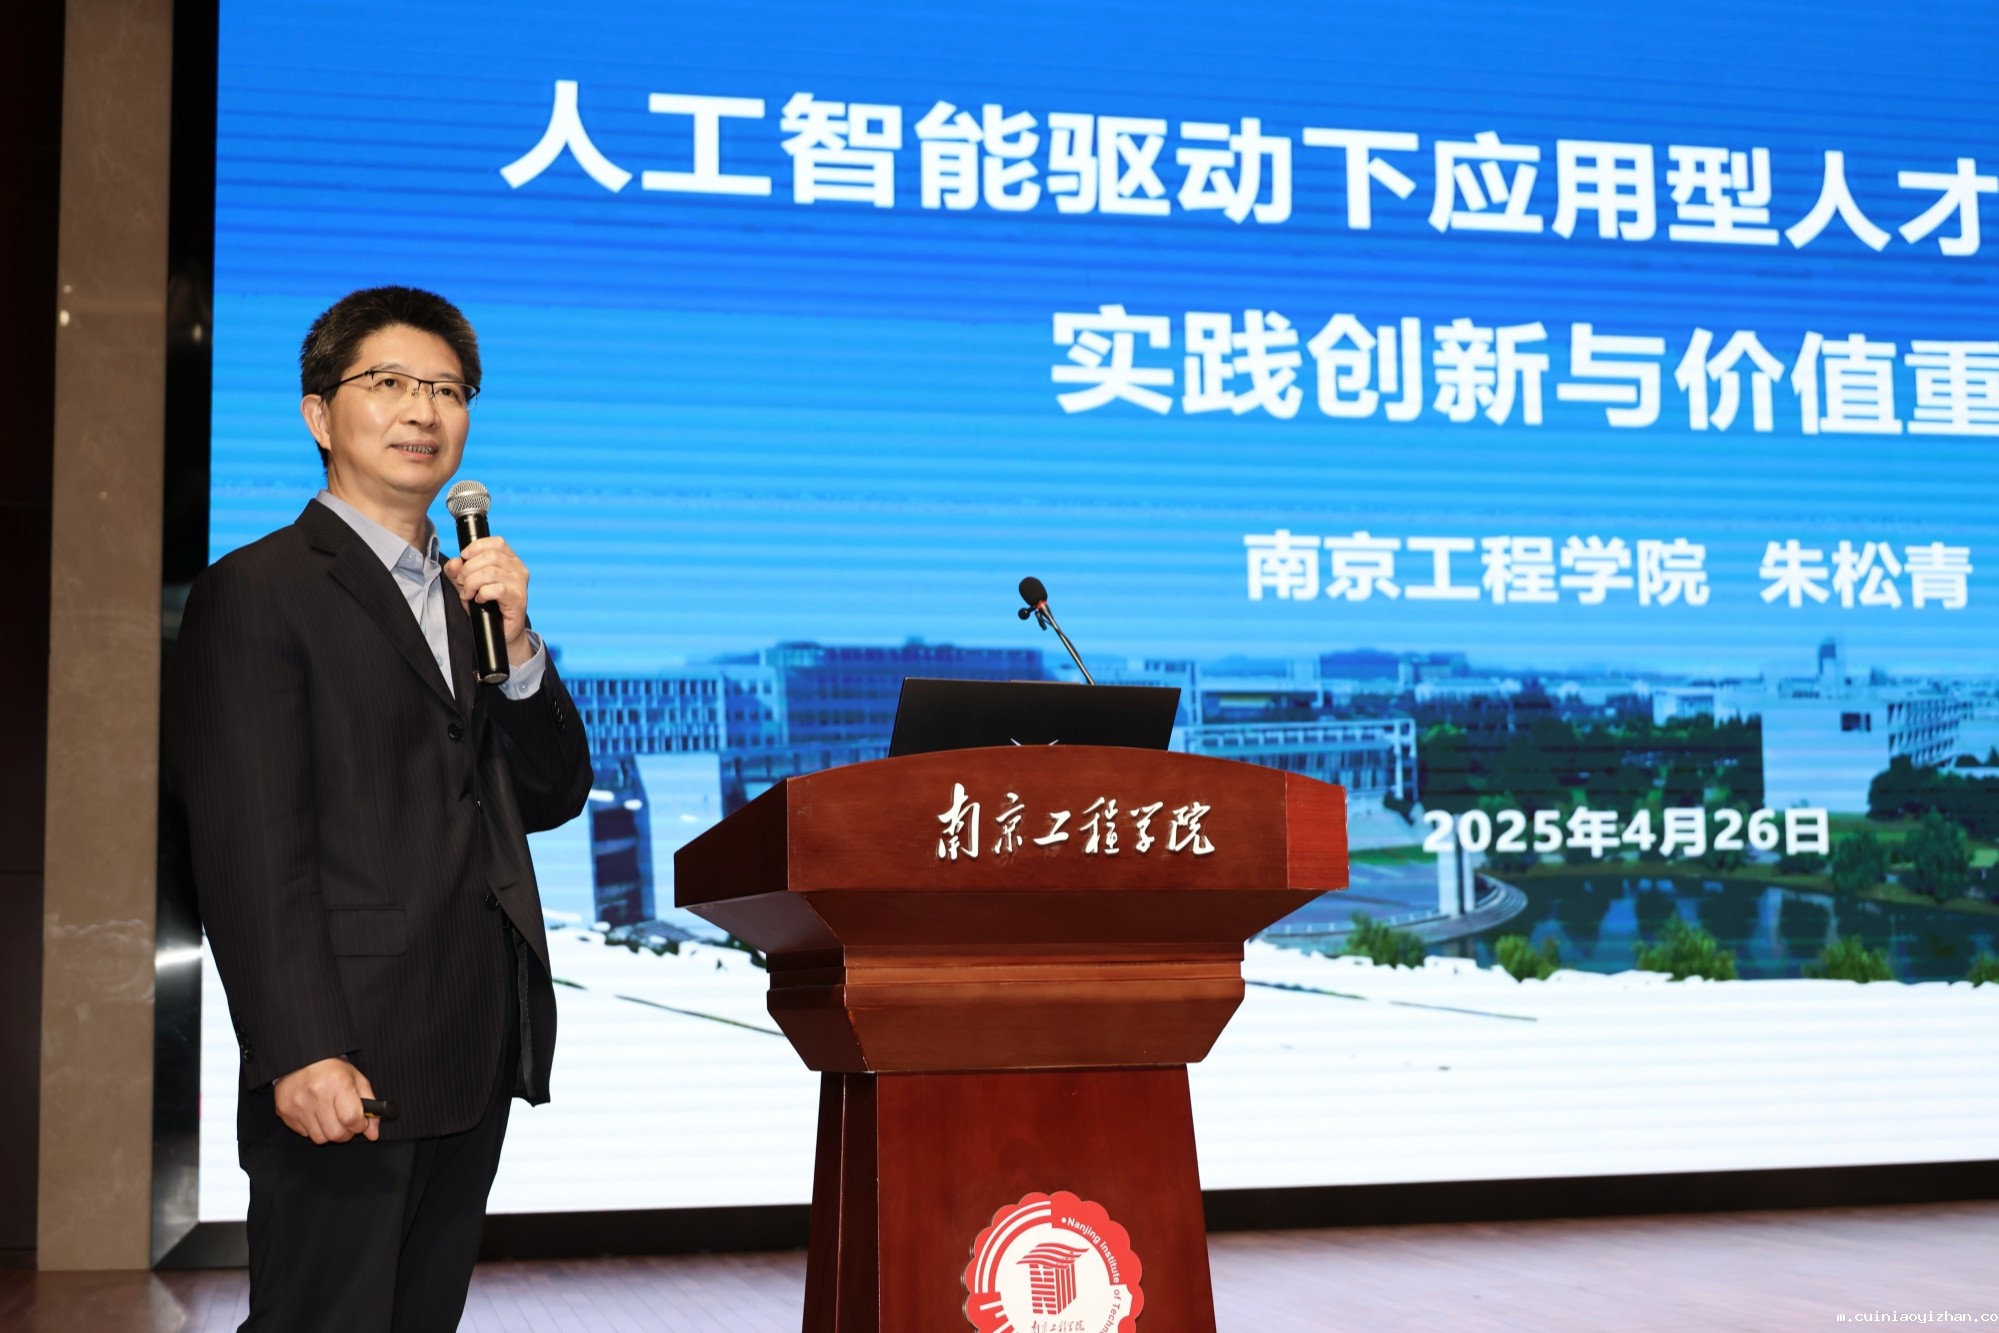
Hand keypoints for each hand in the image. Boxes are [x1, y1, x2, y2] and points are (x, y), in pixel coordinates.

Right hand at [273, 1056, 379, 1143]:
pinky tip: (315, 1114)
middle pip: (336, 1134)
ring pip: (320, 1138)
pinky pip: (305, 1134)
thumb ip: (370, 1106)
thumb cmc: (332, 1070)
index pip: (351, 1118)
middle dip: (346, 1133)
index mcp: (337, 1083)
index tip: (361, 1122)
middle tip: (346, 1122)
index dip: (360, 1125)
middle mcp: (316, 1094)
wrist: (301, 1060)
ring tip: (331, 1117)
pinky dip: (314, 1129)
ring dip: (329, 1132)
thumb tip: (372, 1134)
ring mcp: (298, 1104)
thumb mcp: (356, 1080)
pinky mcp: (285, 1112)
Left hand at [445, 536, 534, 665]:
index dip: (476, 547)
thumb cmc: (487, 606)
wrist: (502, 633)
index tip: (464, 557)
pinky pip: (495, 589)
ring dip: (472, 583)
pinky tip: (479, 600)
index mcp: (510, 560)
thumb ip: (458, 572)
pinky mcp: (518, 599)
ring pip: (490, 572)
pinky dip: (482, 594)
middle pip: (490, 556)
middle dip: (469, 568)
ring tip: (467, 594)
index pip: (496, 542)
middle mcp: (519, 569)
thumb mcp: (468, 585)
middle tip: (462, 582)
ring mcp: (520, 584)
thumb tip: (454, 562)